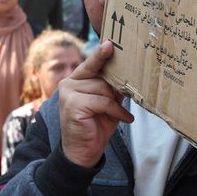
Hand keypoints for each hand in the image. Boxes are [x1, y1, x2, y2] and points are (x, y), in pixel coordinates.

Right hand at [58, 41, 132, 167]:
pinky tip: (124, 119)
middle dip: (115, 90)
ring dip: (116, 103)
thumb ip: (112, 88)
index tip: (111, 44)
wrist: (83, 151)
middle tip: (121, 101)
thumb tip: (127, 76)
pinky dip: (116, 111)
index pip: (91, 64)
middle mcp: (69, 83)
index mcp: (76, 80)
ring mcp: (68, 93)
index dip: (101, 54)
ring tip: (120, 114)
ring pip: (103, 89)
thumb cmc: (96, 125)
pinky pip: (103, 102)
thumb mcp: (107, 103)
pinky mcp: (73, 105)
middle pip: (102, 77)